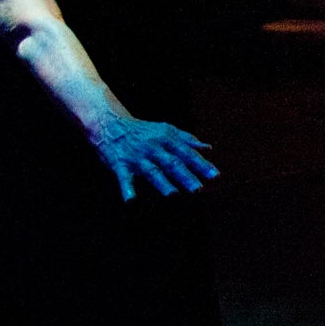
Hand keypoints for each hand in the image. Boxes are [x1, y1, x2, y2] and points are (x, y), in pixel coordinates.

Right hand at [89, 116, 218, 198]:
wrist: (109, 124)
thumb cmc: (142, 131)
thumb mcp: (165, 130)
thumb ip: (187, 140)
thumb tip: (207, 148)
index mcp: (166, 139)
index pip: (187, 153)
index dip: (201, 165)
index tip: (215, 176)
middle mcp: (153, 147)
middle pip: (172, 163)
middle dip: (185, 176)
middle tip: (198, 189)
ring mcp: (137, 157)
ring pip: (151, 171)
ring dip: (162, 183)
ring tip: (172, 195)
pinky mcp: (120, 165)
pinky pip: (124, 178)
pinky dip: (127, 189)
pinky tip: (131, 201)